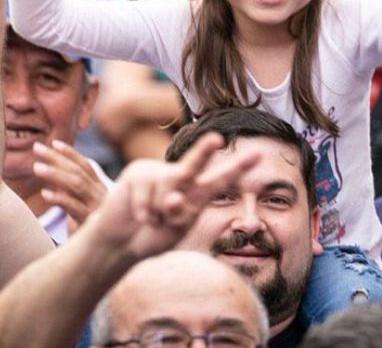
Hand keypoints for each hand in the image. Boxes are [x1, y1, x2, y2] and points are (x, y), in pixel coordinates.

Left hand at [33, 140, 107, 233]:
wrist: (104, 254)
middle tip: (37, 149)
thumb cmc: (89, 228)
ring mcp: (96, 206)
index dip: (70, 153)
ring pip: (76, 184)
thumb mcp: (79, 204)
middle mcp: (99, 194)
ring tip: (36, 168)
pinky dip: (60, 199)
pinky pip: (74, 207)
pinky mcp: (90, 221)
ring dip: (55, 174)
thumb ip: (68, 188)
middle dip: (57, 158)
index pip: (85, 165)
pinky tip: (45, 194)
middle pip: (77, 171)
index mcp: (98, 187)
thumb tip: (50, 171)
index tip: (53, 143)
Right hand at [88, 133, 259, 260]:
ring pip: (166, 187)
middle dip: (204, 151)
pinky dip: (145, 212)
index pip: (221, 180)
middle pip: (194, 163)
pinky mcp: (138, 172)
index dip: (239, 168)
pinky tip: (141, 216)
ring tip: (154, 220)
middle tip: (216, 139)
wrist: (123, 241)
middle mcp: (181, 177)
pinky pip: (145, 195)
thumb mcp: (175, 230)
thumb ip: (180, 214)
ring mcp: (159, 172)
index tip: (258, 155)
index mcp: (198, 192)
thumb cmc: (154, 236)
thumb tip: (173, 197)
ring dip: (161, 210)